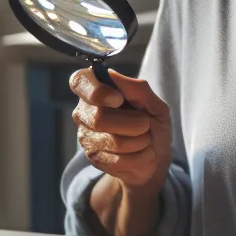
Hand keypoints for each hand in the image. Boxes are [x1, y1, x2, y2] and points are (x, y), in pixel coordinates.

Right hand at [69, 68, 171, 196]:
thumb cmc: (153, 124)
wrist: (156, 156)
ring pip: (112, 141)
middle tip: (145, 124)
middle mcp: (85, 111)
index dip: (96, 91)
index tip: (118, 99)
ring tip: (145, 139)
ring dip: (139, 141)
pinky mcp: (93, 157)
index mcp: (97, 89)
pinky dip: (138, 157)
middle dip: (133, 123)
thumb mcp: (155, 104)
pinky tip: (140, 153)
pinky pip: (117, 160)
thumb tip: (113, 75)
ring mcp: (86, 136)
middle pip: (99, 117)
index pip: (79, 81)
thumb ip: (138, 89)